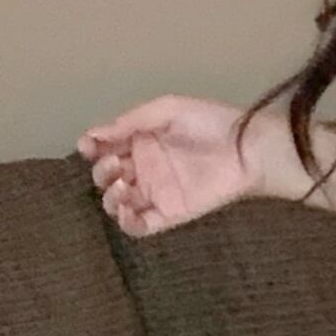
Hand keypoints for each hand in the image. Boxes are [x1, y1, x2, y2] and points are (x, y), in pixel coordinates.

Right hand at [76, 95, 266, 236]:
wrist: (247, 149)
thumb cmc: (210, 123)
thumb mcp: (168, 109)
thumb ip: (131, 121)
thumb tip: (94, 134)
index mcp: (140, 140)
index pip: (104, 147)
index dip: (91, 147)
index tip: (89, 146)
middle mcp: (143, 167)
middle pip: (106, 176)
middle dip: (102, 171)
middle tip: (117, 164)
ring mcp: (154, 193)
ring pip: (117, 203)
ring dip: (110, 196)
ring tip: (123, 184)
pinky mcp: (168, 215)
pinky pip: (139, 226)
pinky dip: (125, 221)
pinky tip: (126, 208)